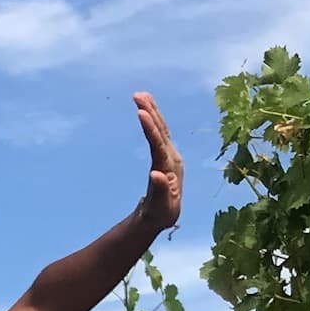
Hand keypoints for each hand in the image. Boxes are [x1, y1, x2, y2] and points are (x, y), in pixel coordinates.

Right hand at [134, 91, 182, 237]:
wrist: (163, 215)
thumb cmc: (161, 214)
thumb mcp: (162, 207)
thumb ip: (162, 191)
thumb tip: (156, 174)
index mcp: (170, 168)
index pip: (159, 144)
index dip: (151, 129)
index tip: (141, 113)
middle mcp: (172, 157)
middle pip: (161, 130)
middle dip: (150, 111)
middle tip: (137, 95)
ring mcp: (169, 154)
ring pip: (161, 128)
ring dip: (152, 110)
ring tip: (140, 95)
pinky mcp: (165, 153)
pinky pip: (159, 132)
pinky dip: (153, 118)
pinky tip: (146, 109)